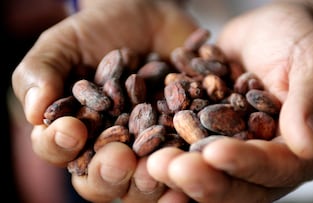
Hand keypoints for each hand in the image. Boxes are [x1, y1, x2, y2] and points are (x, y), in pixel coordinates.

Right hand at [11, 0, 196, 201]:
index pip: (59, 150)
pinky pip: (184, 157)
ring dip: (149, 179)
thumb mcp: (64, 44)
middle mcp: (110, 146)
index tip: (71, 129)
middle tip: (118, 159)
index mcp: (75, 131)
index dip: (60, 146)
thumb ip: (41, 73)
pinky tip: (192, 159)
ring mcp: (147, 146)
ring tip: (155, 168)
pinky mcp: (180, 137)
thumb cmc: (98, 32)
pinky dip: (187, 162)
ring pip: (144, 179)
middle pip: (103, 178)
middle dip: (108, 174)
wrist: (145, 17)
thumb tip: (34, 112)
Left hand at [147, 0, 312, 201]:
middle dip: (202, 179)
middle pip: (236, 184)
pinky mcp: (210, 135)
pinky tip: (143, 152)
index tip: (215, 152)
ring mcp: (237, 150)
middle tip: (167, 168)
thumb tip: (308, 145)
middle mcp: (268, 159)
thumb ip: (311, 101)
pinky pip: (188, 149)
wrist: (271, 31)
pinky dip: (167, 151)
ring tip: (151, 164)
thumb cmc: (300, 39)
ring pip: (208, 174)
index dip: (245, 164)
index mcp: (303, 151)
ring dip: (179, 173)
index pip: (275, 168)